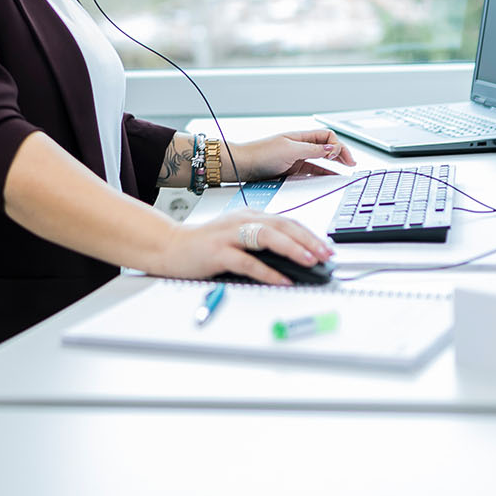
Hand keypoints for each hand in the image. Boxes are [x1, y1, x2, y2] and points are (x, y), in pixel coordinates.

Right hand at [150, 211, 333, 285]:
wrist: (169, 246)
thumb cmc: (203, 245)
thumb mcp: (236, 237)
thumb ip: (260, 242)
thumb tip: (293, 257)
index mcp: (248, 216)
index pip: (286, 221)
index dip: (309, 234)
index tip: (327, 247)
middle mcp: (240, 221)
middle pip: (281, 225)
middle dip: (308, 240)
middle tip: (326, 254)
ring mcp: (228, 235)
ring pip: (266, 237)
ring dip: (292, 248)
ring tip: (310, 260)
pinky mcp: (217, 252)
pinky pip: (246, 261)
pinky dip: (267, 271)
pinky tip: (281, 279)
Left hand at [228, 128, 356, 180]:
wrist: (243, 165)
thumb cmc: (261, 153)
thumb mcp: (290, 150)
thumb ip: (312, 150)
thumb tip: (331, 149)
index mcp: (301, 136)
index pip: (327, 137)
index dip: (337, 145)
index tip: (340, 157)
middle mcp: (300, 146)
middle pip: (326, 147)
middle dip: (341, 153)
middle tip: (352, 164)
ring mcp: (297, 158)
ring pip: (321, 159)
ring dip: (334, 164)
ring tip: (345, 170)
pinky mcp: (292, 170)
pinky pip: (313, 170)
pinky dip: (323, 173)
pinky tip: (330, 178)